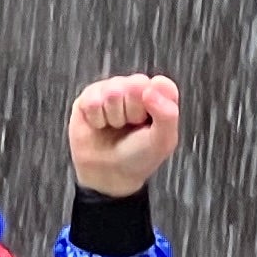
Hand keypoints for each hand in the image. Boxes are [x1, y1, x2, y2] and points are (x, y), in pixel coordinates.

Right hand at [67, 73, 181, 197]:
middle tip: (131, 126)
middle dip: (134, 111)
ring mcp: (111, 91)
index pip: (161, 84)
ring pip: (113, 91)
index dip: (155, 102)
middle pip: (136, 84)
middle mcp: (135, 90)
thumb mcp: (163, 140)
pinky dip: (97, 118)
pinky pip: (92, 99)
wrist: (109, 172)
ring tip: (115, 126)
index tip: (150, 120)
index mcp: (158, 98)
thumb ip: (168, 113)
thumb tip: (154, 84)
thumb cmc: (139, 156)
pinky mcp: (89, 97)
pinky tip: (100, 125)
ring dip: (115, 116)